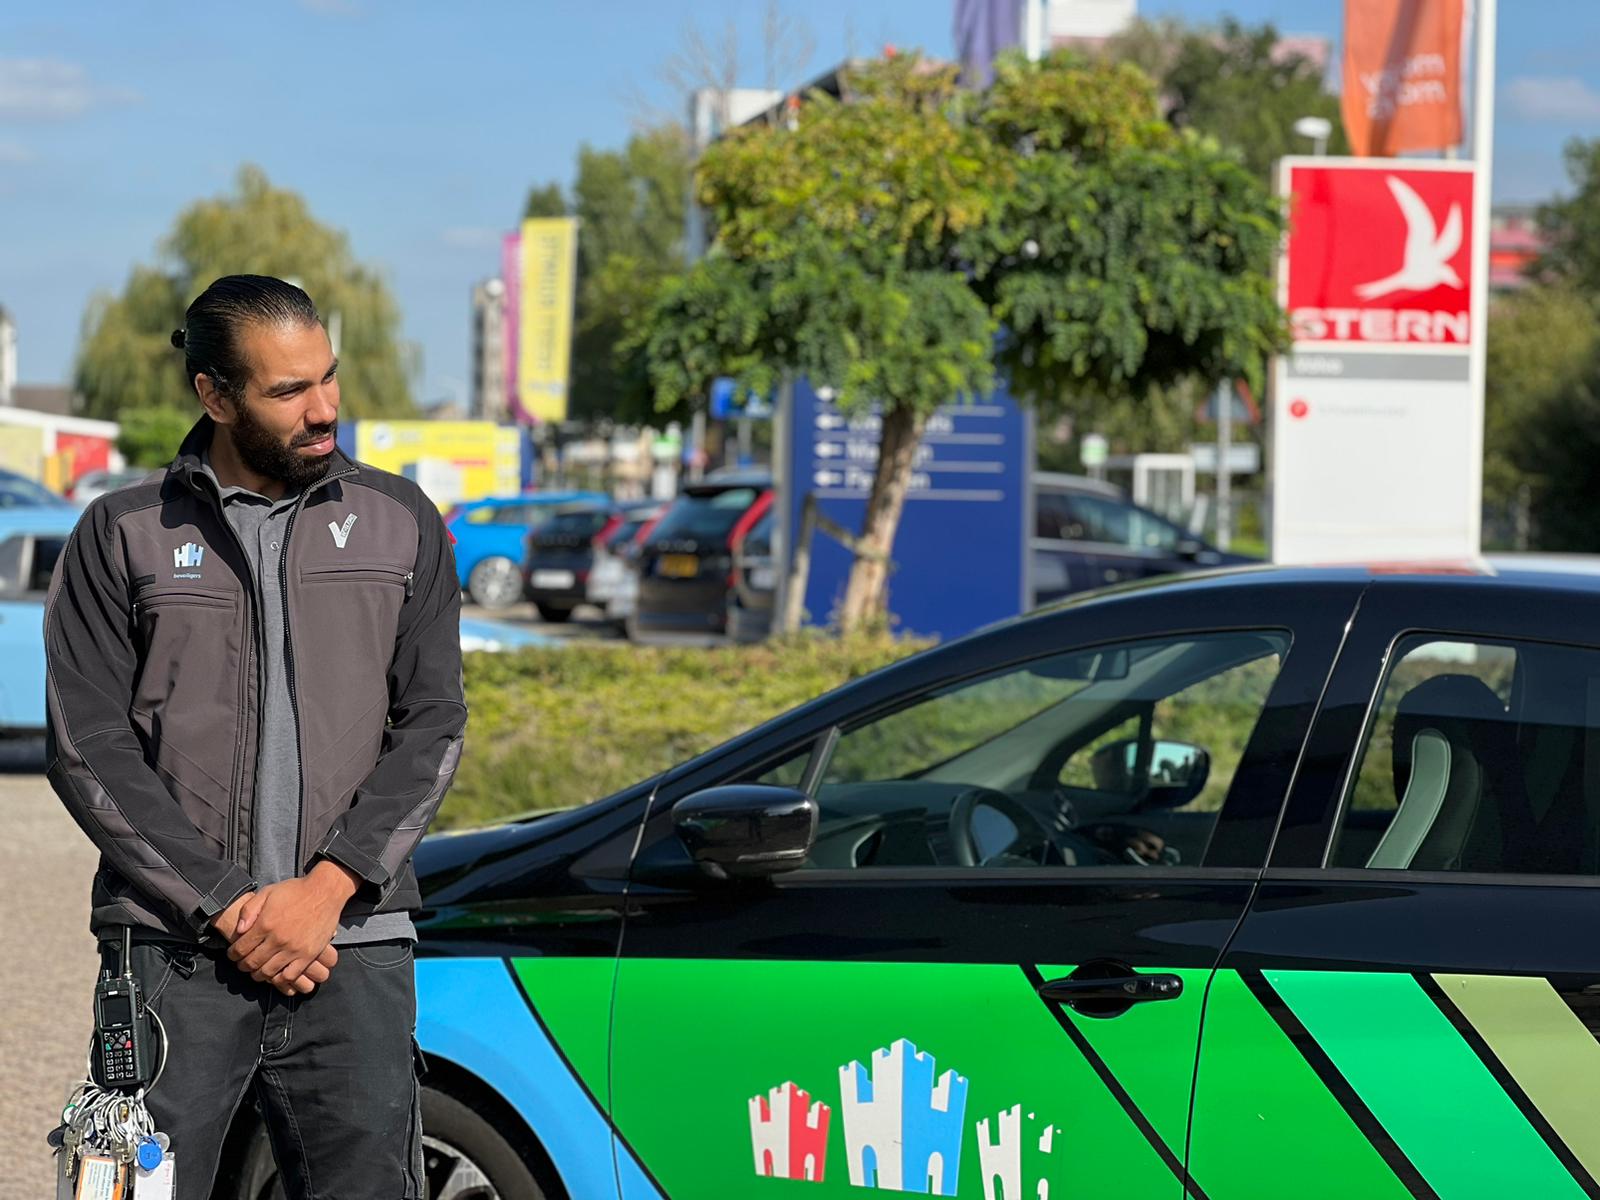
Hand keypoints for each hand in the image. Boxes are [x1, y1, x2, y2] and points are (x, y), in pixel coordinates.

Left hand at [213, 890, 336, 994]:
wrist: (325, 891)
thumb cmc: (295, 891)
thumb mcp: (267, 892)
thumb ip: (249, 910)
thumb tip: (238, 930)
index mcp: (265, 924)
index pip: (240, 948)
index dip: (233, 955)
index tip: (233, 955)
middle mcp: (277, 939)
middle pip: (252, 963)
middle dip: (243, 966)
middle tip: (243, 964)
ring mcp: (294, 949)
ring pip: (268, 972)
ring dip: (258, 974)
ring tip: (257, 970)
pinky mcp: (308, 955)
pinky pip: (289, 975)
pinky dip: (279, 979)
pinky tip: (277, 973)